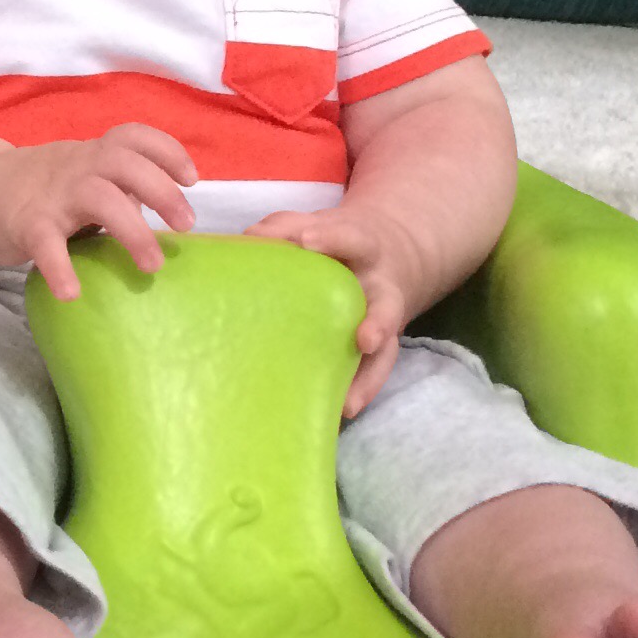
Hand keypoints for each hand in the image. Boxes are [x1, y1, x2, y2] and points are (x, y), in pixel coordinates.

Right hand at [0, 124, 197, 294]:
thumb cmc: (45, 189)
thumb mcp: (85, 176)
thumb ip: (123, 189)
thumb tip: (168, 215)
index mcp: (95, 155)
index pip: (134, 137)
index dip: (167, 151)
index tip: (191, 178)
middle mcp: (78, 167)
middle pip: (125, 163)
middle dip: (163, 191)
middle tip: (186, 225)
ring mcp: (53, 194)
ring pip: (99, 198)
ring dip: (133, 230)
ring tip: (151, 266)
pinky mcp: (26, 223)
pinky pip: (46, 244)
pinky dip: (61, 268)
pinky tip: (72, 292)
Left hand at [240, 199, 425, 415]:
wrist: (388, 254)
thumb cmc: (335, 241)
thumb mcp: (314, 225)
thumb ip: (284, 228)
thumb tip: (248, 241)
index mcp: (363, 249)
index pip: (352, 238)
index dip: (332, 238)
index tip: (308, 240)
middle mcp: (380, 290)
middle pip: (387, 306)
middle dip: (378, 323)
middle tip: (366, 340)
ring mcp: (381, 324)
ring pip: (386, 351)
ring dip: (368, 377)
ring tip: (348, 403)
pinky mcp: (375, 351)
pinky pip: (371, 374)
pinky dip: (358, 392)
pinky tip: (339, 412)